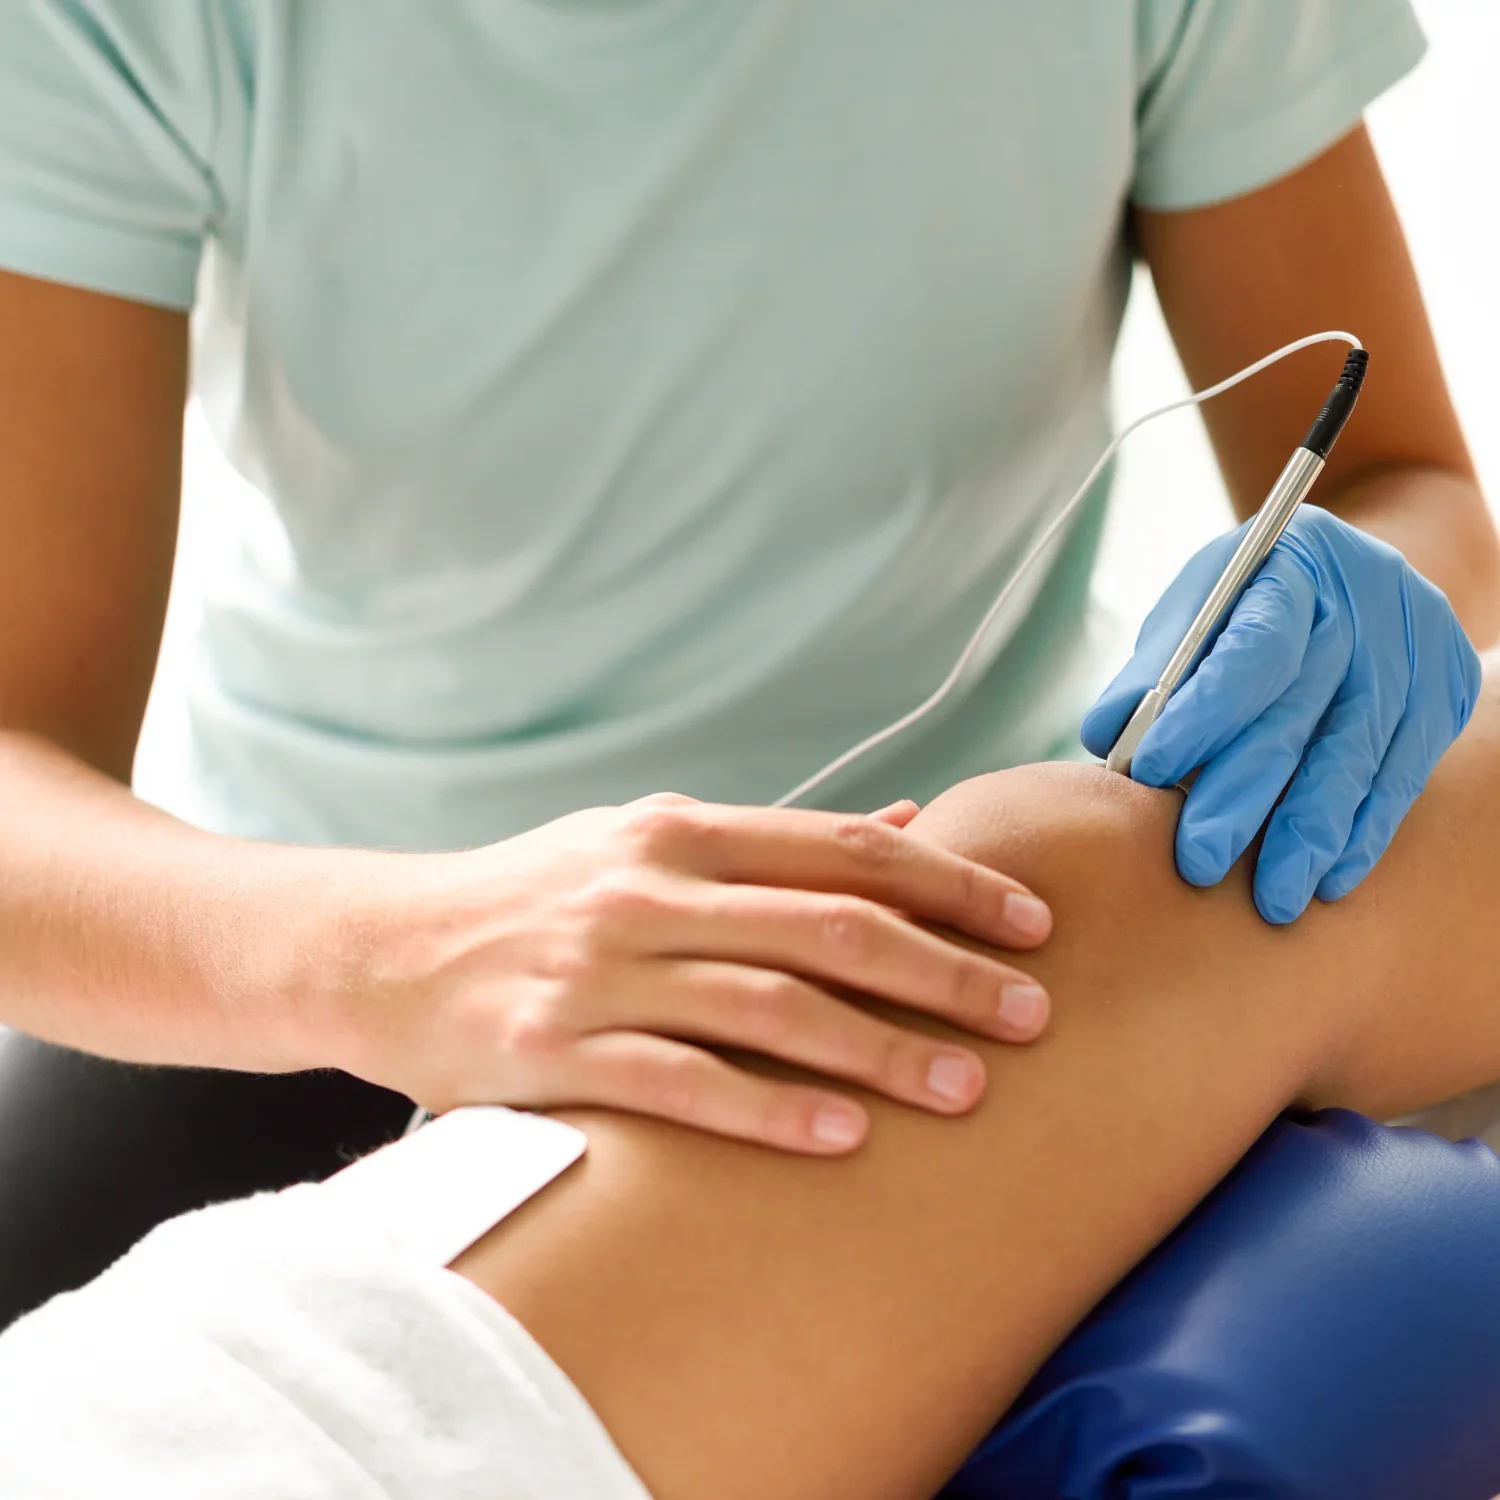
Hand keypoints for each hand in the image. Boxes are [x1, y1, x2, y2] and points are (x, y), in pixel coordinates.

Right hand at [326, 794, 1053, 1152]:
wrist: (382, 947)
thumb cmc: (536, 894)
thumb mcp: (646, 839)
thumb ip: (774, 840)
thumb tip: (909, 823)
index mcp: (681, 829)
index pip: (845, 848)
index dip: (951, 883)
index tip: (1033, 922)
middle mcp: (649, 888)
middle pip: (830, 926)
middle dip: (946, 971)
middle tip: (1034, 1015)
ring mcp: (601, 969)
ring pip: (771, 1007)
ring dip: (881, 1051)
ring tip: (967, 1092)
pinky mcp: (556, 1050)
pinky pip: (683, 1084)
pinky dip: (770, 1111)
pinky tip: (844, 1140)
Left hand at [1082, 505, 1480, 922]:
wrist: (1354, 574)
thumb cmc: (1251, 601)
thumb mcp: (1197, 608)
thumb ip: (1153, 671)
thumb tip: (1107, 737)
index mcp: (1293, 569)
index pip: (1250, 649)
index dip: (1202, 714)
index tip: (1152, 771)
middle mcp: (1365, 603)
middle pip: (1298, 715)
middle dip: (1243, 798)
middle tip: (1197, 863)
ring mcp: (1413, 651)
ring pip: (1355, 757)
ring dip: (1309, 837)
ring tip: (1271, 900)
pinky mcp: (1444, 693)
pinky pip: (1402, 777)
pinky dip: (1362, 834)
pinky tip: (1329, 881)